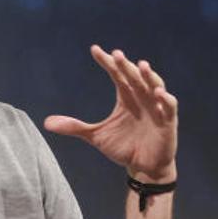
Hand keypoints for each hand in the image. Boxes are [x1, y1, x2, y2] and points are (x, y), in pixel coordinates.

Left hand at [45, 45, 177, 182]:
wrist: (143, 168)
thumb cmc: (123, 147)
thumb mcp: (96, 136)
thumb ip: (75, 127)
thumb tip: (47, 123)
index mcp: (125, 96)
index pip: (116, 74)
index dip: (107, 62)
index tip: (94, 50)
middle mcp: (141, 97)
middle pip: (134, 76)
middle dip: (126, 66)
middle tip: (116, 55)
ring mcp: (156, 107)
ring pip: (154, 85)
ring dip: (149, 76)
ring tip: (141, 65)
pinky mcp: (168, 121)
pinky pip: (170, 106)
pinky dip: (166, 99)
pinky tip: (158, 92)